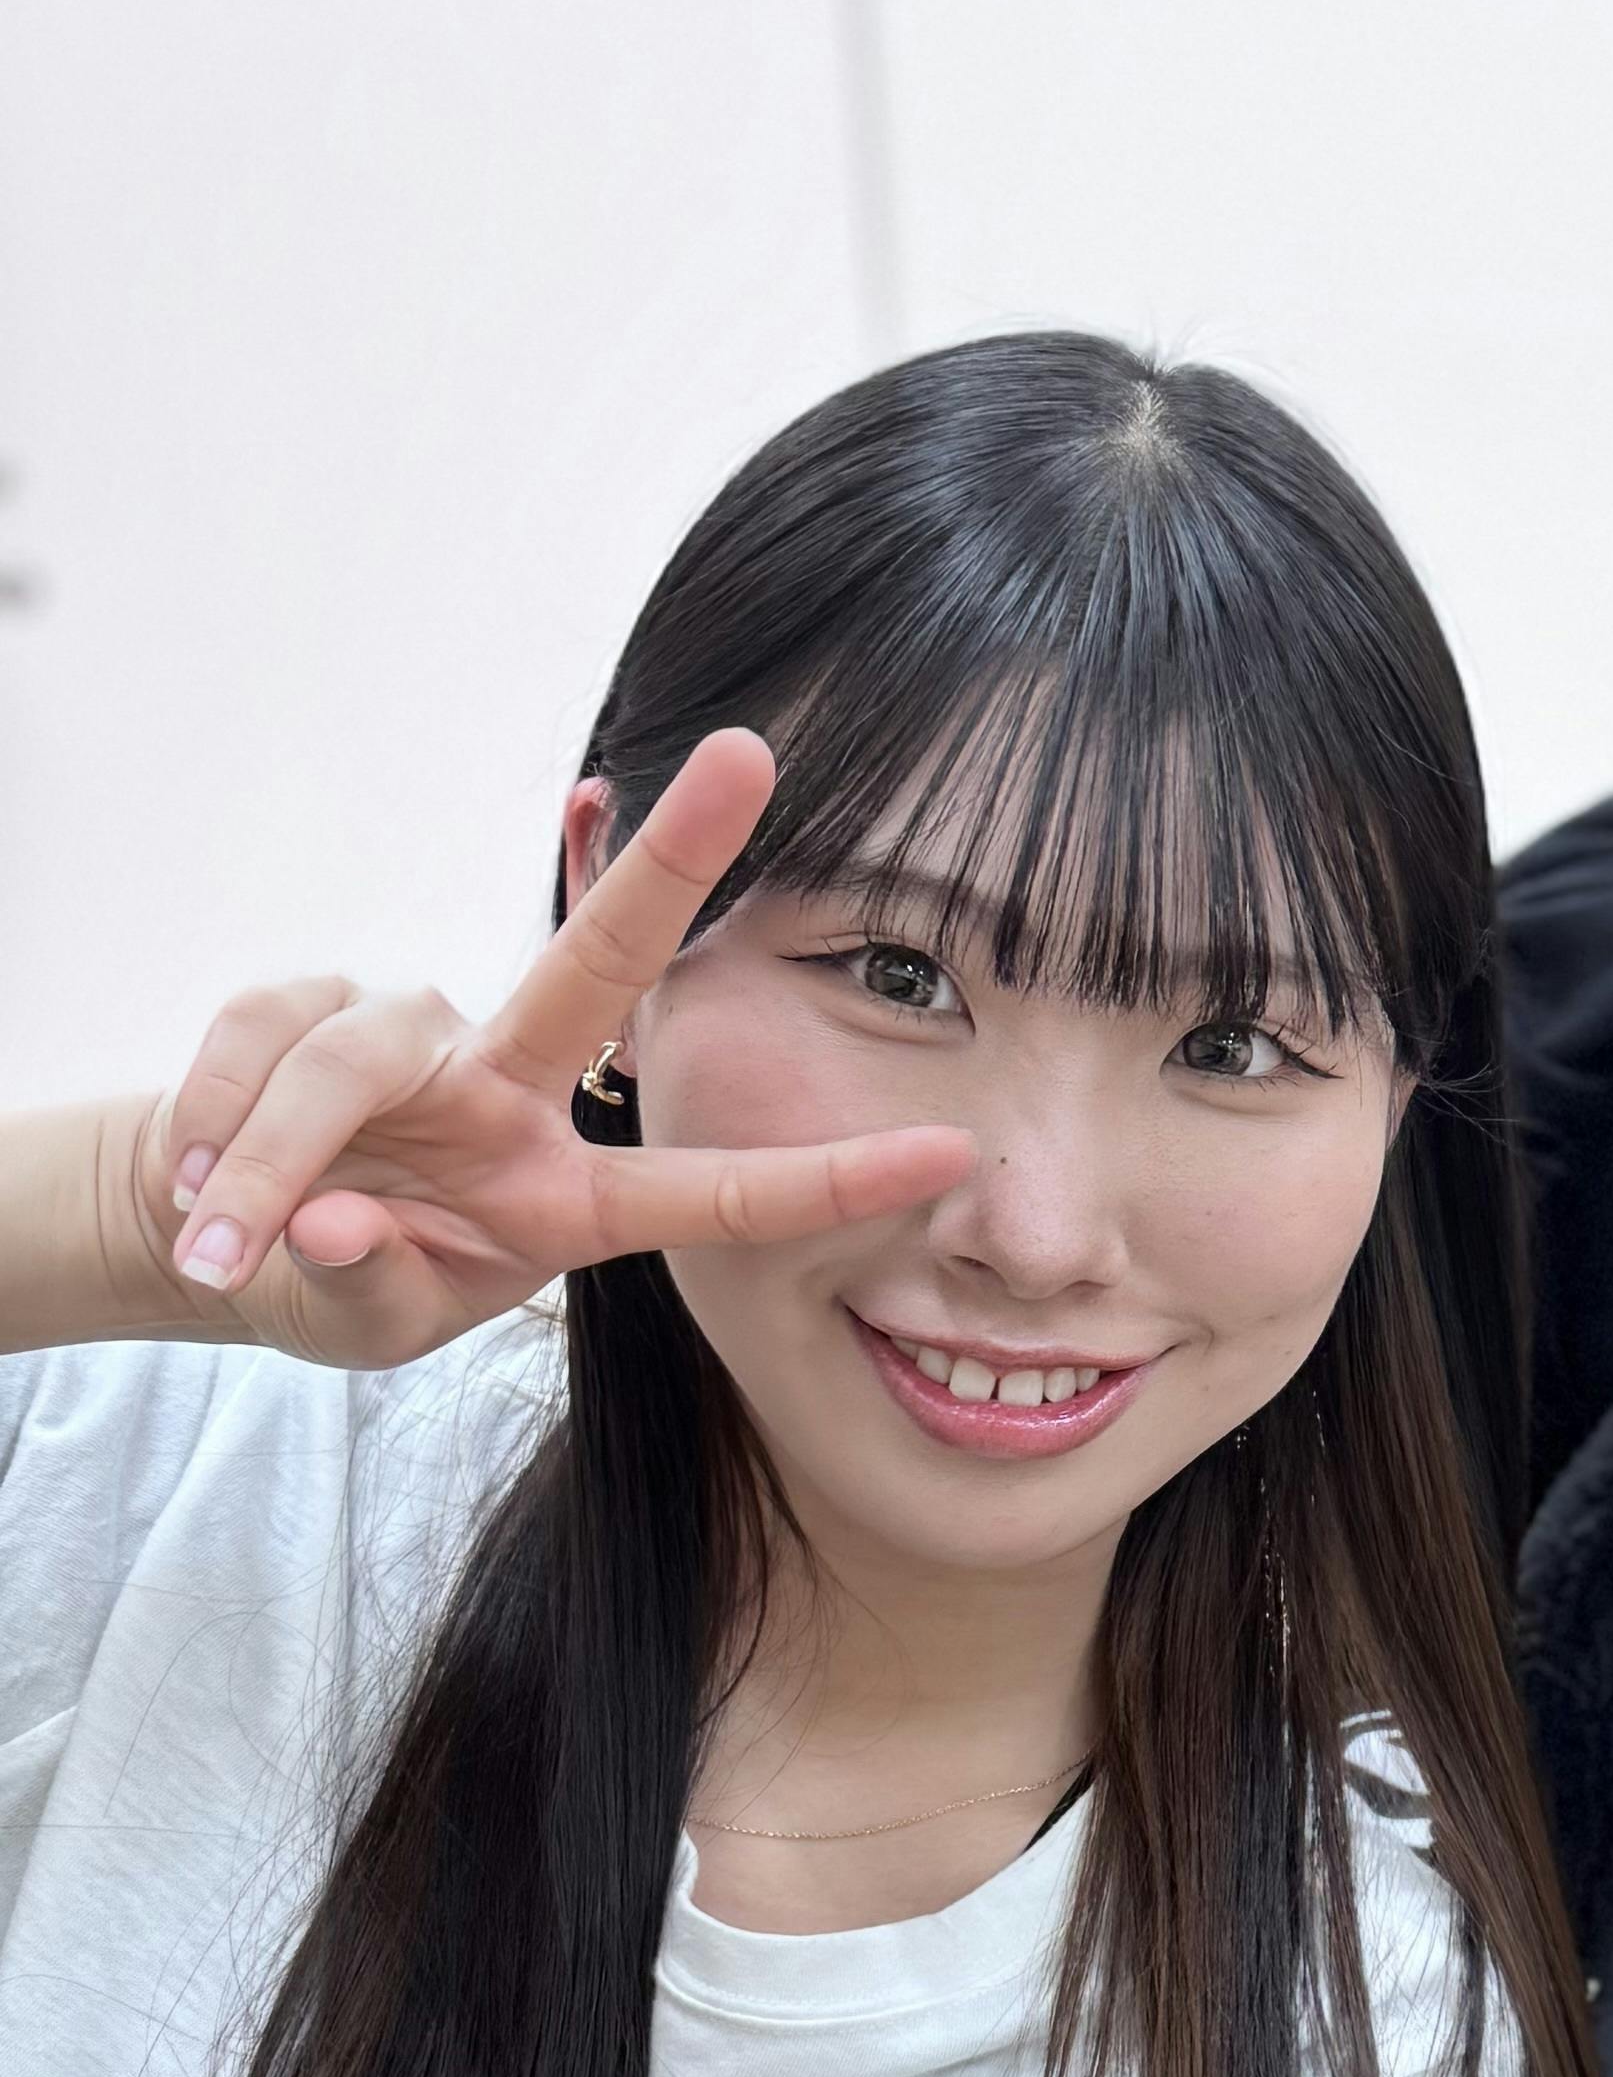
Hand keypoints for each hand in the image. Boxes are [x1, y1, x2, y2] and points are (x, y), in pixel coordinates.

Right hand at [137, 733, 971, 1368]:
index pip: (716, 1186)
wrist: (210, 1237)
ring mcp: (416, 1033)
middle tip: (753, 753)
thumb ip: (368, 1284)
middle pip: (600, 958)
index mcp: (568, 1196)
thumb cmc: (337, 1281)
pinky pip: (256, 1049)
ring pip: (349, 1062)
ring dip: (263, 1160)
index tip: (953, 1151)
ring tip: (215, 1242)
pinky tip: (195, 1191)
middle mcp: (513, 1087)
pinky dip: (210, 1132)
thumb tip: (332, 1217)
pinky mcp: (310, 1001)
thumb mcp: (365, 1323)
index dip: (829, 1178)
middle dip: (672, 858)